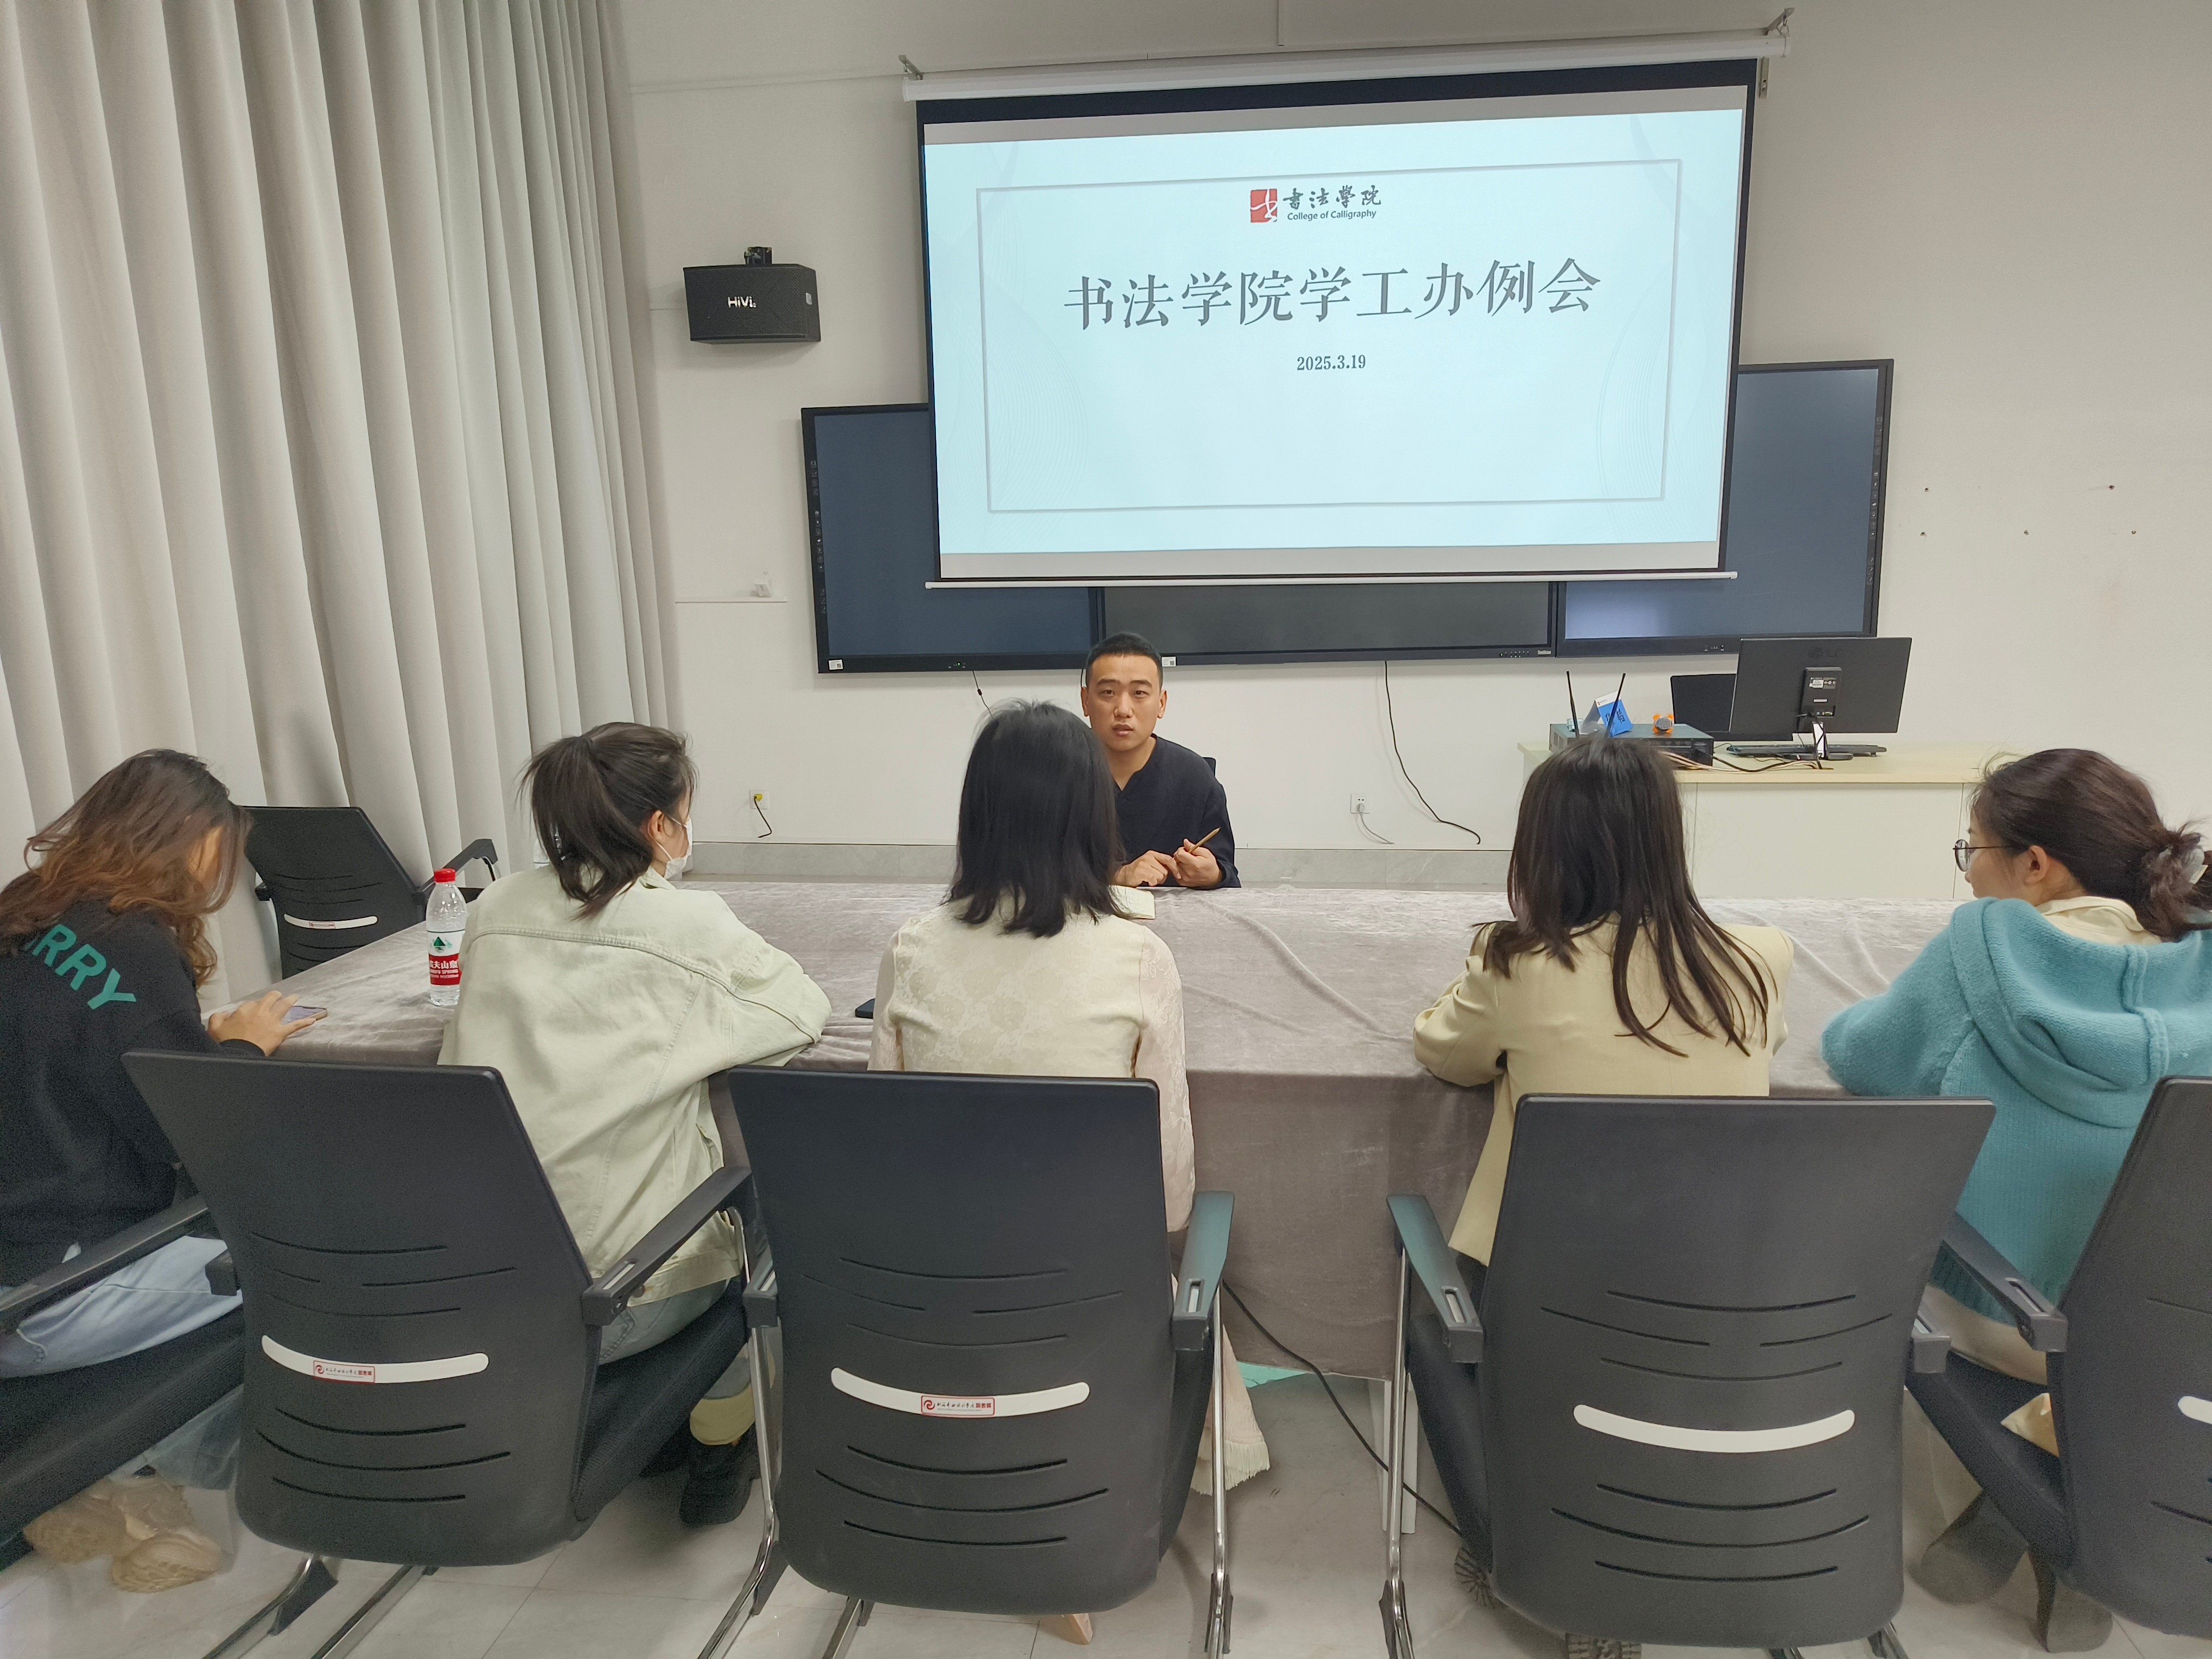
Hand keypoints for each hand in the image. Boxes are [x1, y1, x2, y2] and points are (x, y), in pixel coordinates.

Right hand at [208, 990, 322, 1055]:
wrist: (238, 1055)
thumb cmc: (226, 1043)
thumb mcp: (213, 1028)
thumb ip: (218, 1017)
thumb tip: (225, 1013)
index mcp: (244, 1010)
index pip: (251, 1003)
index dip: (252, 1007)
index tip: (252, 1011)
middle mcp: (260, 1012)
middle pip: (270, 998)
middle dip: (275, 996)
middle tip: (277, 995)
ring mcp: (272, 1021)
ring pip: (284, 1006)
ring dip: (290, 1000)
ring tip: (295, 997)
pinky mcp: (280, 1032)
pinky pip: (295, 1026)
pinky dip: (304, 1022)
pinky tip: (312, 1020)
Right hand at [1115, 851, 1176, 887]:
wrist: (1124, 876)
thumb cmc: (1139, 871)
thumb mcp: (1150, 864)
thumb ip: (1160, 864)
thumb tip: (1174, 868)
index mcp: (1152, 854)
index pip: (1168, 859)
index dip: (1175, 868)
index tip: (1178, 875)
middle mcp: (1148, 857)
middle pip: (1165, 871)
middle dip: (1162, 878)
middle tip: (1153, 878)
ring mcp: (1144, 864)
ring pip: (1160, 876)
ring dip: (1156, 881)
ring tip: (1149, 879)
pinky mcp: (1141, 871)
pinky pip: (1154, 879)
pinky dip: (1152, 883)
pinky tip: (1146, 881)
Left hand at [1173, 841, 1222, 888]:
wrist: (1212, 878)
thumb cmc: (1210, 865)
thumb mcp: (1206, 853)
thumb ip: (1194, 847)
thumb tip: (1185, 842)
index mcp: (1195, 864)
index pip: (1179, 854)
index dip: (1182, 850)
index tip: (1186, 851)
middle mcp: (1188, 872)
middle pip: (1176, 859)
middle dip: (1180, 856)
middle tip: (1188, 857)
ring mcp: (1184, 878)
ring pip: (1174, 865)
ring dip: (1179, 862)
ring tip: (1188, 863)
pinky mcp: (1182, 882)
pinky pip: (1174, 872)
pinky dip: (1178, 868)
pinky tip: (1186, 868)